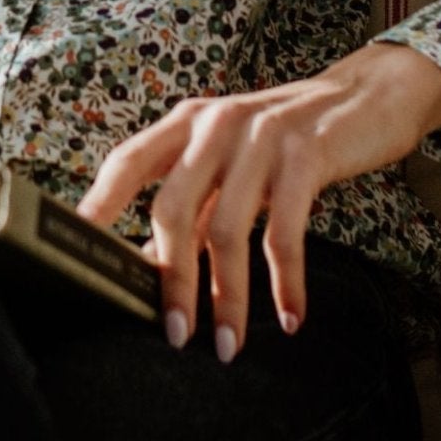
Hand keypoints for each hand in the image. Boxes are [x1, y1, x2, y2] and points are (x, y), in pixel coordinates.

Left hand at [76, 42, 440, 360]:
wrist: (366, 95)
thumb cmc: (288, 140)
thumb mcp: (234, 162)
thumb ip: (198, 203)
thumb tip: (158, 271)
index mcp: (188, 122)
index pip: (127, 162)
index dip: (98, 206)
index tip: (74, 254)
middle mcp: (216, 122)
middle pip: (172, 207)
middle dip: (171, 279)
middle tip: (174, 335)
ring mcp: (261, 135)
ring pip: (227, 228)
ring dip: (227, 296)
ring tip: (229, 345)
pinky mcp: (306, 152)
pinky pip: (286, 230)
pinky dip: (285, 281)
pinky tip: (291, 315)